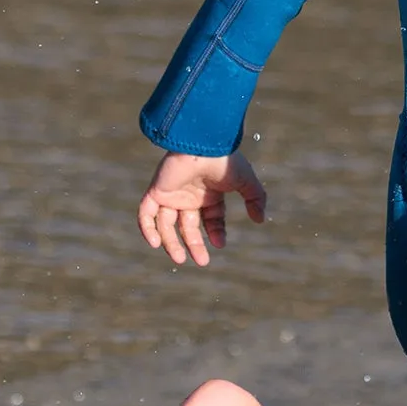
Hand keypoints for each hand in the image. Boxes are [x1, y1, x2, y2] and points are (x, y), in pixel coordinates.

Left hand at [138, 151, 267, 265]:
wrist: (203, 144)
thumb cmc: (225, 160)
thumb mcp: (246, 181)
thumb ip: (255, 199)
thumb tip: (260, 220)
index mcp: (208, 194)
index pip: (210, 220)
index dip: (215, 233)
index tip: (219, 244)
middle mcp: (188, 196)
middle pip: (188, 227)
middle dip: (194, 244)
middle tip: (201, 261)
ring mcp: (171, 194)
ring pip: (166, 224)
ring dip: (171, 243)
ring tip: (180, 259)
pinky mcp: (156, 190)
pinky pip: (146, 213)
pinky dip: (148, 229)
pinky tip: (156, 244)